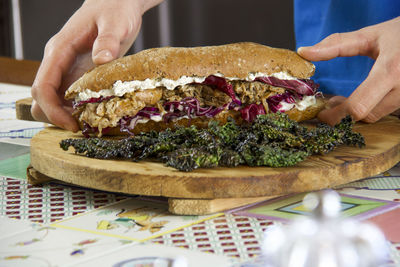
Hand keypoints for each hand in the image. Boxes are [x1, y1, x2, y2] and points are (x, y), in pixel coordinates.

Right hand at [31, 0, 162, 130]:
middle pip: (42, 97)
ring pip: (53, 100)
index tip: (70, 124)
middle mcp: (59, 61)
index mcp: (60, 50)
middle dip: (55, 116)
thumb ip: (108, 40)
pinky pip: (69, 97)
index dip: (52, 109)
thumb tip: (101, 59)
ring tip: (89, 123)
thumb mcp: (116, 23)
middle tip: (81, 127)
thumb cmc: (115, 9)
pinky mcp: (79, 73)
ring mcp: (67, 68)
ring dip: (65, 115)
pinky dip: (76, 109)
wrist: (117, 3)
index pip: (42, 85)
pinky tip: (94, 114)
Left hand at [298, 16, 399, 125]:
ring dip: (355, 111)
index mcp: (391, 71)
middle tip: (329, 103)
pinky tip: (361, 98)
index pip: (358, 107)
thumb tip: (304, 52)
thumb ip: (336, 44)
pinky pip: (386, 111)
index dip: (336, 116)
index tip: (321, 113)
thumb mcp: (370, 35)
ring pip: (376, 115)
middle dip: (342, 114)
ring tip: (342, 100)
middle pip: (365, 115)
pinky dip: (369, 108)